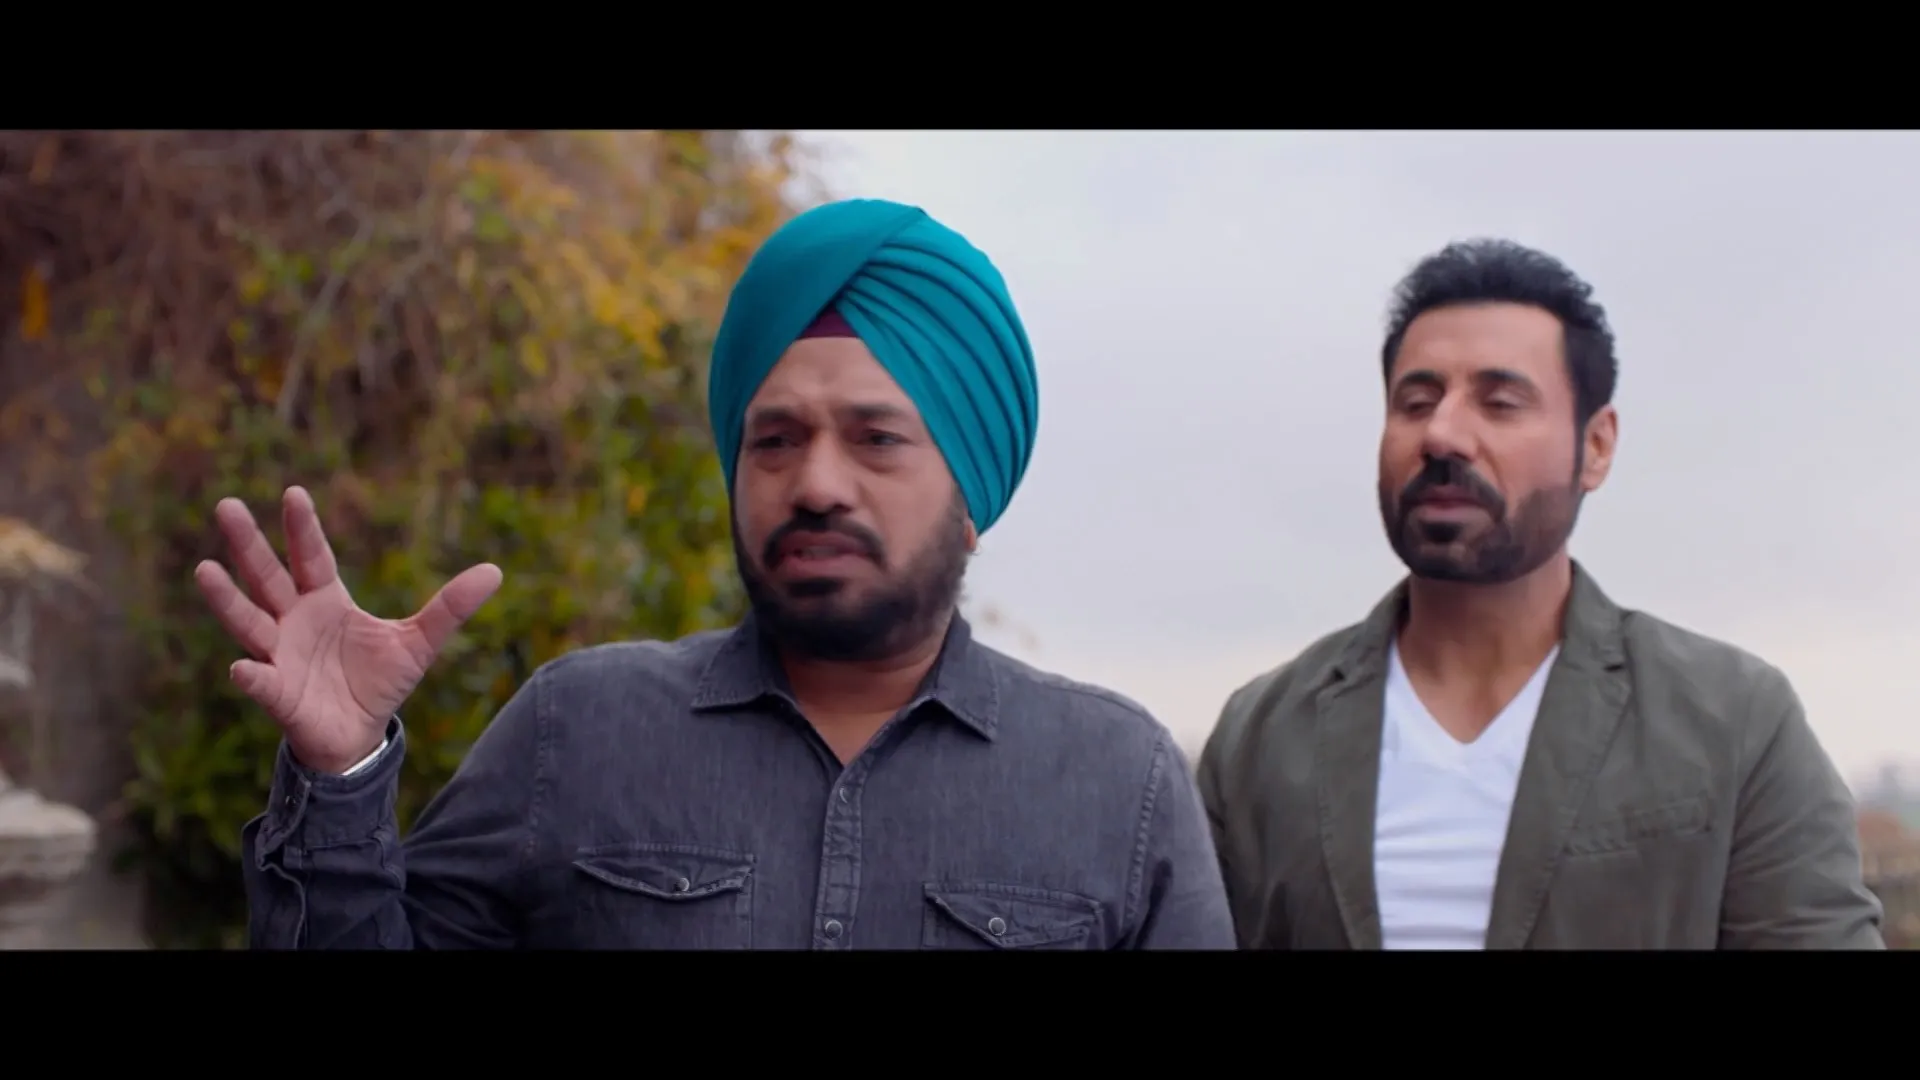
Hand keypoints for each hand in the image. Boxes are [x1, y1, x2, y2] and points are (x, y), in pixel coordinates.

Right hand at [193, 486, 502, 774]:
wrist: (360, 734)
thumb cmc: (379, 681)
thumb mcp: (419, 642)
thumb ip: (450, 608)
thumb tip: (495, 571)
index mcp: (324, 600)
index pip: (312, 557)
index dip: (301, 528)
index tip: (292, 493)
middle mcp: (293, 621)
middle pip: (267, 577)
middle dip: (248, 544)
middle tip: (225, 505)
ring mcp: (279, 655)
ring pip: (249, 622)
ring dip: (227, 599)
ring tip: (204, 569)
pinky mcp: (278, 694)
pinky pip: (262, 683)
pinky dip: (253, 677)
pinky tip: (242, 669)